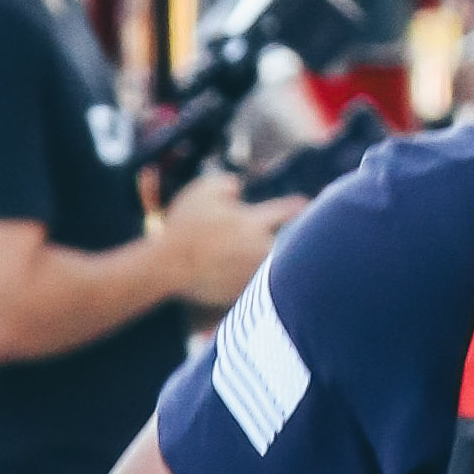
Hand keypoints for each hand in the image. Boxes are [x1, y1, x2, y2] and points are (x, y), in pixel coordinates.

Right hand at [152, 179, 304, 310]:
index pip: (287, 211)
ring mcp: (254, 272)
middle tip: (303, 233)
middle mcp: (259, 248)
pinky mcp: (244, 291)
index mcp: (253, 222)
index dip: (298, 206)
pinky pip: (262, 284)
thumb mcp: (202, 191)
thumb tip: (238, 187)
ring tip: (285, 256)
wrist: (168, 266)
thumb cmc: (184, 226)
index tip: (305, 204)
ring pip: (278, 264)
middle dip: (298, 236)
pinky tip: (264, 276)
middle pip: (291, 242)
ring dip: (281, 258)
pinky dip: (265, 279)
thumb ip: (227, 183)